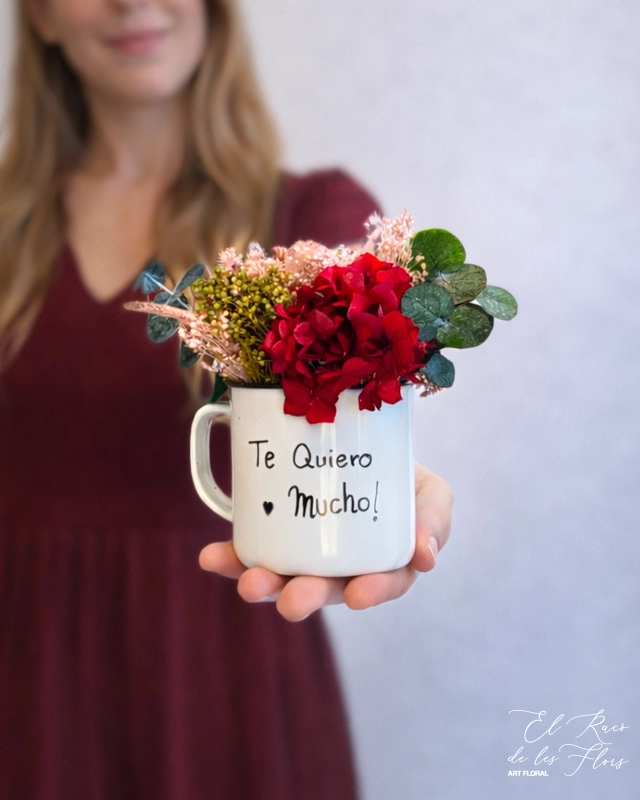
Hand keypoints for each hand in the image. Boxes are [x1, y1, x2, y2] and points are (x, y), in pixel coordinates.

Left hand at [198, 462, 451, 621]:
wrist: (363, 442)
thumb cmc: (402, 480)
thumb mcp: (431, 494)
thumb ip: (434, 521)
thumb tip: (426, 557)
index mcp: (379, 565)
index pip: (378, 586)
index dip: (370, 593)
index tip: (358, 594)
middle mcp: (337, 567)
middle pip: (322, 589)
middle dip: (305, 597)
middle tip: (294, 601)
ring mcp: (301, 553)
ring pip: (281, 577)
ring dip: (262, 584)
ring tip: (249, 583)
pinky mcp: (271, 535)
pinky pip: (248, 551)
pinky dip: (229, 559)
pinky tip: (210, 558)